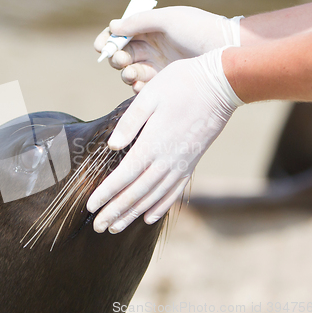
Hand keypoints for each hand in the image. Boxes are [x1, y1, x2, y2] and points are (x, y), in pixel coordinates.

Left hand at [86, 47, 243, 233]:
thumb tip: (111, 146)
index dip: (106, 194)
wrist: (221, 85)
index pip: (124, 176)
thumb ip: (129, 123)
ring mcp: (181, 165)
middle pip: (136, 193)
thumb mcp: (149, 95)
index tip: (90, 207)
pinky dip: (160, 207)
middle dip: (115, 211)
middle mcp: (166, 161)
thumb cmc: (181, 85)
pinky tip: (149, 218)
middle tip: (97, 227)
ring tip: (115, 227)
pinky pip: (174, 192)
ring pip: (153, 197)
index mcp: (152, 144)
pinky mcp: (192, 164)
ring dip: (133, 214)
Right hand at [94, 6, 242, 91]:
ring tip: (132, 73)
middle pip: (122, 54)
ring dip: (126, 73)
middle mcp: (151, 48)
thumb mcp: (168, 19)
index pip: (122, 34)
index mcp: (150, 29)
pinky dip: (137, 87)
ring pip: (130, 72)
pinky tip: (140, 86)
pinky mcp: (164, 84)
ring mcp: (157, 67)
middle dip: (116, 58)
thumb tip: (113, 26)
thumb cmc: (199, 29)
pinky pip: (143, 88)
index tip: (101, 46)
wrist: (225, 51)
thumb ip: (139, 22)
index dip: (109, 40)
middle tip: (121, 60)